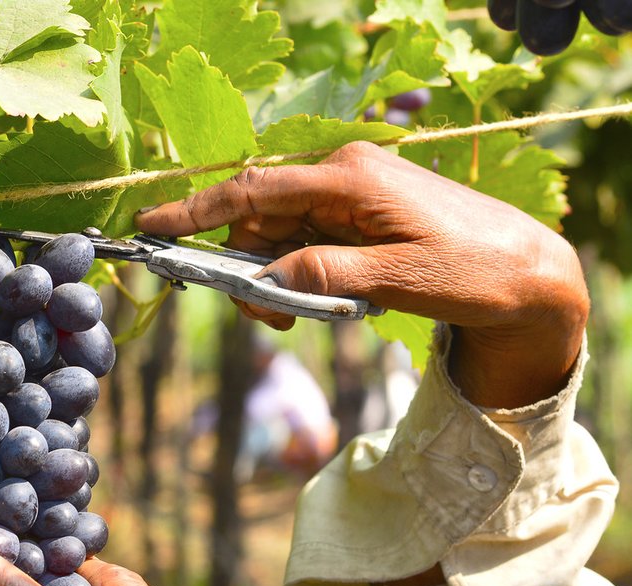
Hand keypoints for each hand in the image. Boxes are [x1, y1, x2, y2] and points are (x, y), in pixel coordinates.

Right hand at [134, 141, 588, 408]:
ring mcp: (351, 194)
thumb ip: (323, 274)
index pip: (253, 191)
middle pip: (259, 219)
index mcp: (349, 178)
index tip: (148, 228)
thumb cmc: (473, 272)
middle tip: (271, 318)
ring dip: (276, 277)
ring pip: (278, 235)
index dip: (195, 212)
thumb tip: (265, 279)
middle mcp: (343, 175)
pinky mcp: (359, 214)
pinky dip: (300, 273)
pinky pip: (305, 241)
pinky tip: (327, 299)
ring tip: (308, 315)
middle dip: (247, 268)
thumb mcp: (396, 280)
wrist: (530, 274)